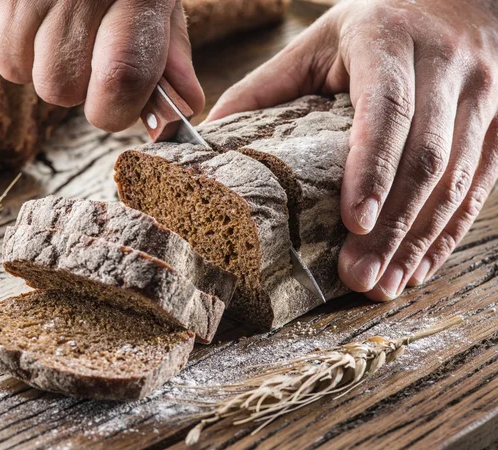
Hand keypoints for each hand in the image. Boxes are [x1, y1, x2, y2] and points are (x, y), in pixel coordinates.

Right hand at [0, 0, 204, 130]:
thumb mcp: (161, 1)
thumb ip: (172, 58)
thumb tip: (176, 112)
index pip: (120, 82)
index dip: (114, 109)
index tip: (115, 103)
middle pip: (58, 87)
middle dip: (72, 82)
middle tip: (83, 48)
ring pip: (13, 66)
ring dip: (34, 59)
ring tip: (54, 24)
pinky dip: (1, 31)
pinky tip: (27, 9)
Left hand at [207, 0, 497, 300]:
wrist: (460, 1)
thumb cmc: (377, 25)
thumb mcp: (317, 42)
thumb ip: (266, 85)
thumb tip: (211, 136)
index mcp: (389, 42)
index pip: (386, 110)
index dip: (371, 168)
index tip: (351, 221)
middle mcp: (446, 67)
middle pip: (425, 157)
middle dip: (392, 225)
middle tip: (359, 276)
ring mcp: (483, 96)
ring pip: (458, 180)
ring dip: (419, 240)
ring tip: (384, 284)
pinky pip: (480, 188)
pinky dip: (447, 234)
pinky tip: (419, 267)